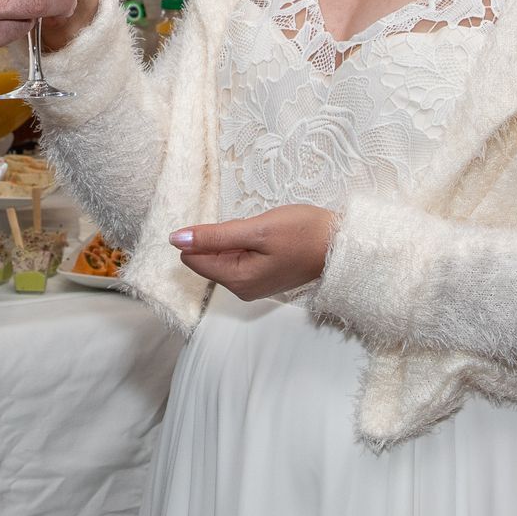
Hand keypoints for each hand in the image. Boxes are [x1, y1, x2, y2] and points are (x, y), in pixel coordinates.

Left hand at [170, 205, 333, 300]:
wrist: (341, 244)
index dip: (204, 235)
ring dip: (235, 239)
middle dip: (222, 237)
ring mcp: (252, 285)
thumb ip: (214, 235)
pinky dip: (245, 243)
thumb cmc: (302, 233)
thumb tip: (175, 239)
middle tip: (253, 229)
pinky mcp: (262, 278)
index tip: (231, 226)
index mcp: (236, 280)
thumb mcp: (256, 229)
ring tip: (263, 233)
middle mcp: (240, 289)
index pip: (193, 258)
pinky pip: (239, 257)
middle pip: (208, 257)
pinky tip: (266, 238)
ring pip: (224, 255)